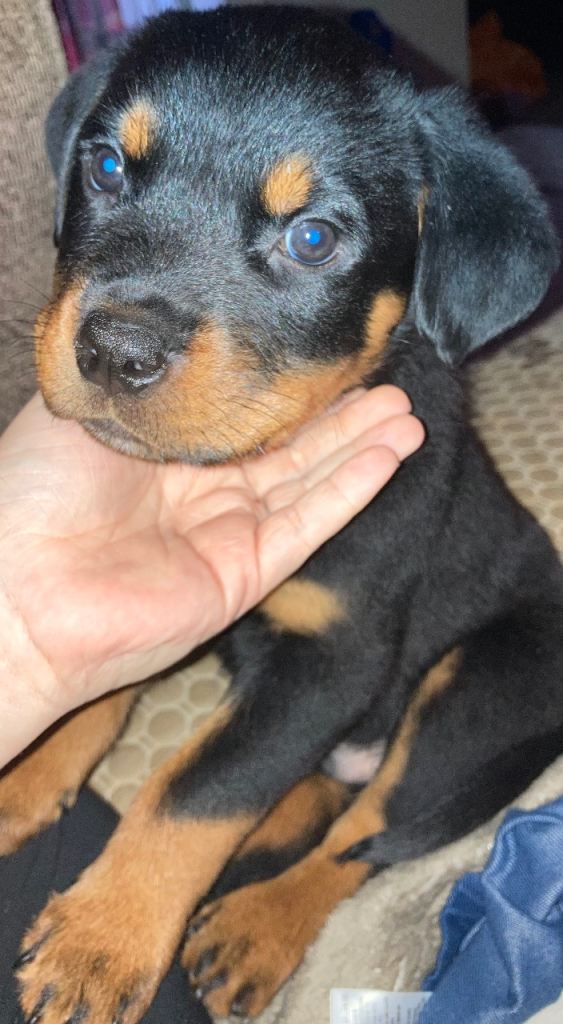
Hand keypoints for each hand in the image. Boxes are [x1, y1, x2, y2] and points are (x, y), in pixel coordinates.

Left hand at [0, 387, 422, 763]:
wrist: (19, 587)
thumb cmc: (34, 491)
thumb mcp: (81, 403)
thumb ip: (137, 377)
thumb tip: (174, 328)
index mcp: (163, 451)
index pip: (242, 415)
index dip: (288, 386)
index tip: (329, 351)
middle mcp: (200, 491)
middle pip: (287, 448)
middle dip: (339, 416)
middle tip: (390, 381)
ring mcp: (226, 534)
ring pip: (308, 482)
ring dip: (360, 447)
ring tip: (408, 414)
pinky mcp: (245, 573)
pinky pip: (308, 524)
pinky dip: (350, 489)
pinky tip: (388, 454)